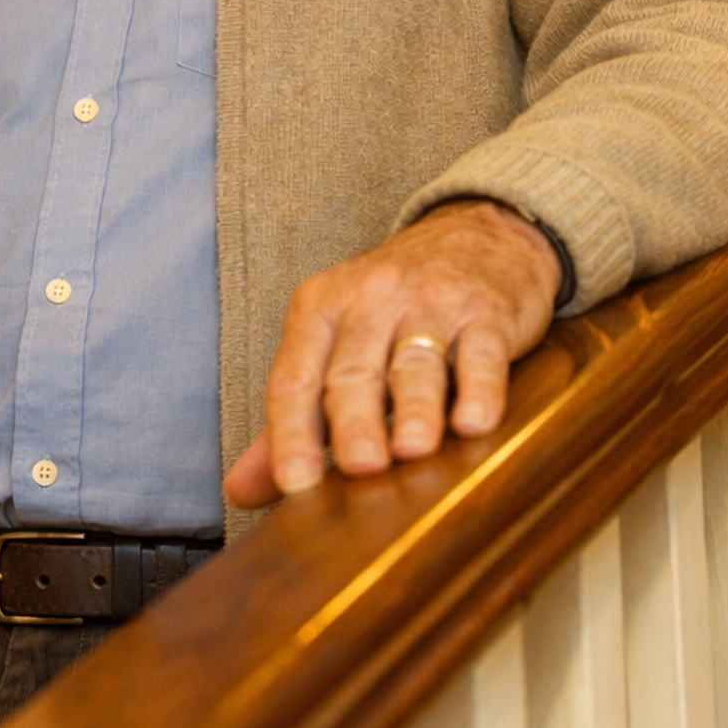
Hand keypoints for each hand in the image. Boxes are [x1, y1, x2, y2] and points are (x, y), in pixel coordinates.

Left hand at [223, 200, 562, 508]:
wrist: (479, 237)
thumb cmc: (395, 309)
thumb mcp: (336, 345)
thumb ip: (295, 417)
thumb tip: (242, 490)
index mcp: (319, 309)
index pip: (295, 378)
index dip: (290, 433)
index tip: (295, 484)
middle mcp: (369, 299)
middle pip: (353, 371)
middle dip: (354, 422)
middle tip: (359, 469)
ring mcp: (430, 301)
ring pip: (415, 361)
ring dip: (414, 409)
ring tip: (412, 451)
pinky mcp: (486, 311)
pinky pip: (481, 352)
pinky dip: (479, 389)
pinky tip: (474, 423)